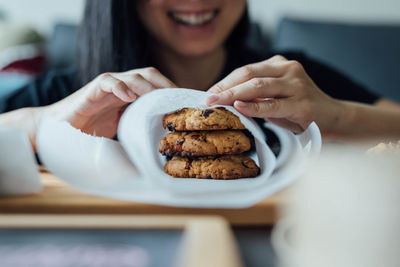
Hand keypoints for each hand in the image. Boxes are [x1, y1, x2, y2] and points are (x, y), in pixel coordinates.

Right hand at [50, 67, 175, 137]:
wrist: (60, 130)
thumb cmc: (92, 131)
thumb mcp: (121, 131)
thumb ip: (138, 131)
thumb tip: (159, 147)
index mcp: (131, 94)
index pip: (156, 85)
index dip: (171, 90)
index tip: (186, 102)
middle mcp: (122, 87)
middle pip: (150, 75)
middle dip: (166, 84)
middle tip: (179, 99)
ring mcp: (108, 86)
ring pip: (133, 76)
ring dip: (149, 87)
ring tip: (160, 99)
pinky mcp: (92, 90)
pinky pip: (108, 82)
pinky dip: (120, 87)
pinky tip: (130, 98)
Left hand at [206, 55, 341, 135]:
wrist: (332, 118)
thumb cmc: (298, 109)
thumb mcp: (275, 96)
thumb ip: (255, 95)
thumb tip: (224, 100)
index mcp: (279, 65)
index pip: (246, 70)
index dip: (225, 81)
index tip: (209, 92)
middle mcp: (288, 70)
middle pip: (249, 75)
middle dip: (225, 88)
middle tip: (208, 99)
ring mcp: (297, 85)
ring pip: (258, 86)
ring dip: (234, 95)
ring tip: (217, 103)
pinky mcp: (303, 104)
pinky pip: (272, 105)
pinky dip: (254, 107)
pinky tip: (239, 107)